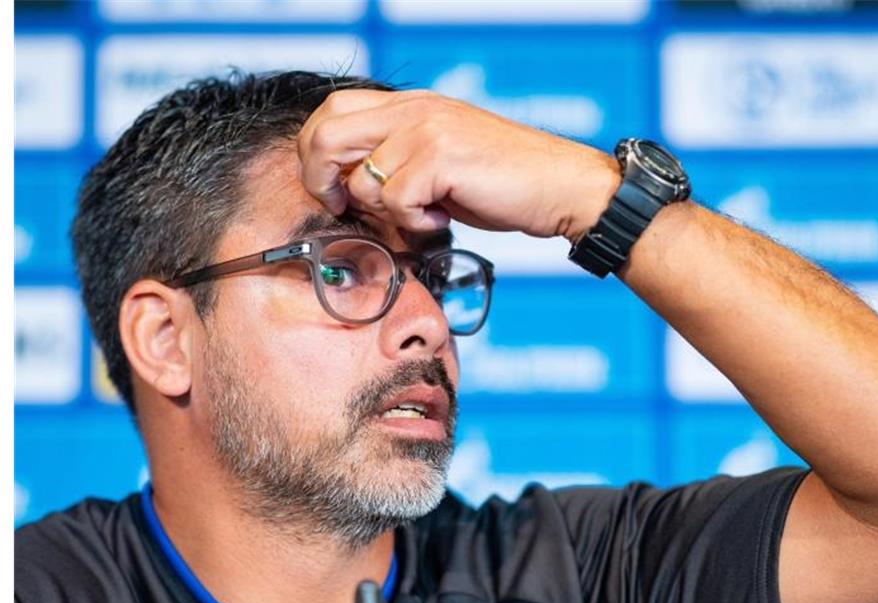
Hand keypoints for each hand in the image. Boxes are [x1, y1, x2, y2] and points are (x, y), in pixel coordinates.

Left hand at [296, 89, 619, 239]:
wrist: (560, 187)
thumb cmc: (503, 184)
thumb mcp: (440, 162)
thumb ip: (397, 162)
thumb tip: (347, 189)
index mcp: (411, 104)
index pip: (332, 110)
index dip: (316, 152)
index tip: (331, 189)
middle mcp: (414, 109)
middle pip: (327, 132)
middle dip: (321, 179)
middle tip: (345, 207)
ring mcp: (427, 130)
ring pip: (361, 178)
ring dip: (384, 212)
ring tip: (422, 216)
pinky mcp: (441, 158)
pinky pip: (394, 200)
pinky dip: (413, 223)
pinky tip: (442, 220)